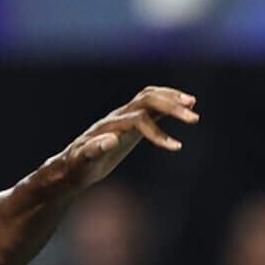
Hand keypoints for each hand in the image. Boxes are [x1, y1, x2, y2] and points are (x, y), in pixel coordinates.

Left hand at [40, 87, 198, 192]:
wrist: (70, 166)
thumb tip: (111, 139)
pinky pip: (150, 105)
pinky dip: (167, 101)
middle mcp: (117, 116)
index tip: (176, 147)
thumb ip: (93, 150)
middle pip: (147, 100)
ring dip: (171, 98)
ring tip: (192, 103)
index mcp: (109, 126)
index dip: (157, 132)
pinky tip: (184, 106)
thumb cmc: (75, 168)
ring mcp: (124, 116)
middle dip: (171, 106)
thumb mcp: (82, 163)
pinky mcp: (129, 121)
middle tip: (194, 117)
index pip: (138, 119)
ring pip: (149, 97)